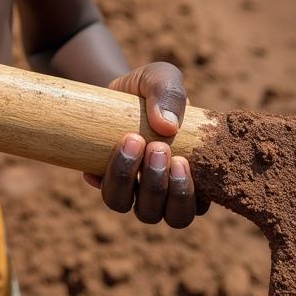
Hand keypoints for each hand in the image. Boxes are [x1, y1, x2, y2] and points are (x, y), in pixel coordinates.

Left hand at [83, 61, 208, 227]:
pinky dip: (102, 178)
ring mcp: (132, 189)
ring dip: (129, 180)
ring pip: (129, 206)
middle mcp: (163, 192)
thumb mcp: (163, 78)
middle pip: (168, 216)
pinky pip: (104, 191)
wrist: (117, 87)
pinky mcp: (104, 179)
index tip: (180, 160)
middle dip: (161, 186)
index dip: (187, 193)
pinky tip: (99, 159)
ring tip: (133, 141)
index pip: (197, 206)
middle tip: (158, 148)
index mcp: (189, 176)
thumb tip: (167, 126)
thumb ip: (170, 93)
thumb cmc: (151, 89)